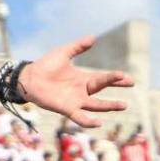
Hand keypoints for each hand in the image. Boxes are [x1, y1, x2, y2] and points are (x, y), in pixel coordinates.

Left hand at [18, 36, 133, 127]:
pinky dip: (89, 121)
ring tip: (123, 105)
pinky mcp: (66, 109)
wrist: (28, 78)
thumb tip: (94, 37)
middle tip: (130, 83)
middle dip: (116, 86)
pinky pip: (80, 117)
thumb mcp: (63, 53)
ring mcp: (75, 101)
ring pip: (96, 106)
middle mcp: (81, 91)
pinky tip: (99, 123)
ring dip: (109, 106)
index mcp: (82, 78)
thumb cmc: (45, 66)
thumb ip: (78, 46)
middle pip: (102, 88)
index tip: (127, 77)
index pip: (103, 78)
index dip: (115, 78)